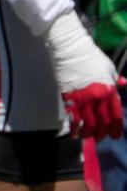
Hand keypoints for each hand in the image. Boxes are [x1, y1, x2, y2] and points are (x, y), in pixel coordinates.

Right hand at [44, 11, 124, 139]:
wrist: (71, 51)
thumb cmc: (91, 57)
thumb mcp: (108, 68)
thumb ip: (115, 80)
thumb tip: (123, 84)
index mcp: (109, 90)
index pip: (115, 114)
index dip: (116, 127)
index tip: (115, 135)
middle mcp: (98, 98)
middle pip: (102, 121)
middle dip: (103, 132)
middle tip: (101, 139)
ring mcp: (83, 99)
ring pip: (88, 123)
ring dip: (89, 133)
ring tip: (89, 137)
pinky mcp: (69, 98)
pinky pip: (74, 118)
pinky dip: (75, 128)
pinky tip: (75, 134)